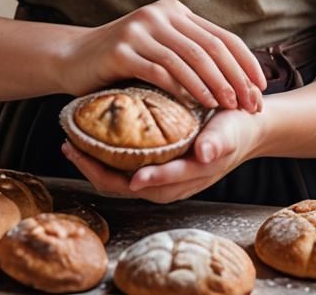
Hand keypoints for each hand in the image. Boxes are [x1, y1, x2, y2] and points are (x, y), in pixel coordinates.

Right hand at [57, 0, 265, 112]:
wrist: (73, 58)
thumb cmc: (122, 60)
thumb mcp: (159, 47)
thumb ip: (188, 50)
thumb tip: (233, 73)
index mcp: (174, 11)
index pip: (221, 37)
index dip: (245, 63)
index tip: (261, 89)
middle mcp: (160, 14)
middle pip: (209, 48)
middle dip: (235, 78)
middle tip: (250, 104)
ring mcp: (140, 29)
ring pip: (188, 58)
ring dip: (213, 85)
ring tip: (228, 107)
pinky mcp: (121, 49)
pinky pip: (160, 70)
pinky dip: (183, 88)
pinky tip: (197, 105)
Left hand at [61, 108, 261, 203]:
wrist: (244, 128)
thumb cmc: (236, 128)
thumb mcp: (230, 132)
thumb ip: (217, 143)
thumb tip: (204, 153)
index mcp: (189, 175)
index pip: (155, 183)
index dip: (129, 176)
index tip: (109, 166)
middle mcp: (171, 183)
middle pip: (126, 186)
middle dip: (96, 170)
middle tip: (71, 147)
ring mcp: (161, 177)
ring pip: (119, 180)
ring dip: (93, 165)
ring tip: (71, 143)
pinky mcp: (154, 165)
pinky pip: (123, 168)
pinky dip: (103, 157)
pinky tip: (89, 138)